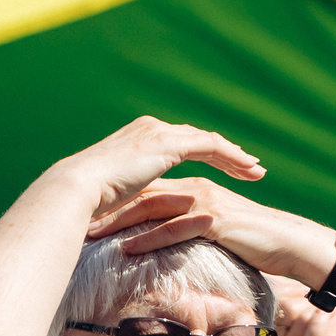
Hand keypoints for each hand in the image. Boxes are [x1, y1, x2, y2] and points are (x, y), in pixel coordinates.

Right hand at [54, 116, 264, 223]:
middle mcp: (152, 128)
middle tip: (250, 166)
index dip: (207, 154)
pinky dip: (231, 157)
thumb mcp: (118, 192)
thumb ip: (133, 192)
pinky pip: (210, 147)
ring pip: (209, 141)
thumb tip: (137, 208)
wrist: (79, 188)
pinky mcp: (168, 144)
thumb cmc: (91, 199)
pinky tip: (247, 169)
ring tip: (256, 170)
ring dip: (235, 156)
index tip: (227, 166)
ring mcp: (160, 132)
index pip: (183, 142)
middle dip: (227, 153)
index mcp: (141, 136)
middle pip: (200, 138)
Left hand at [90, 178, 334, 285]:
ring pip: (155, 209)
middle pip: (144, 197)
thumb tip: (166, 240)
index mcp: (193, 189)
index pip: (148, 192)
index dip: (118, 203)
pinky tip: (129, 250)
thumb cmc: (255, 241)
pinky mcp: (215, 220)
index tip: (90, 216)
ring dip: (122, 223)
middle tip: (81, 224)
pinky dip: (150, 239)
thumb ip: (191, 227)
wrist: (289, 244)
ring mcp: (205, 203)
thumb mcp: (217, 231)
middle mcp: (196, 189)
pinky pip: (176, 229)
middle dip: (111, 210)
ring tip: (95, 236)